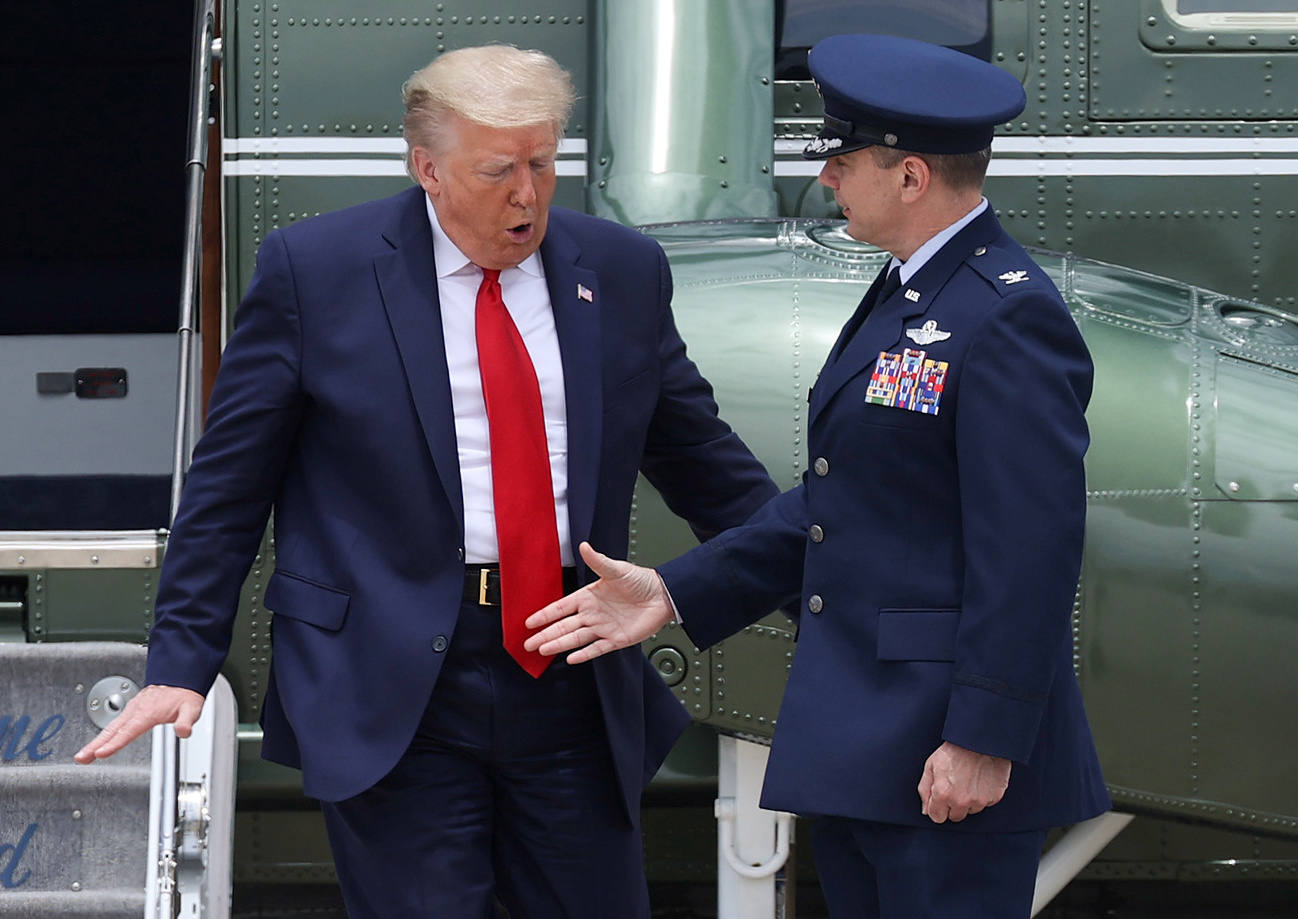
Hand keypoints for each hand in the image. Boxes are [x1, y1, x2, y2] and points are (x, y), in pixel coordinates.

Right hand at [74, 684, 204, 763]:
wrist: (181, 679)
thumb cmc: (184, 695)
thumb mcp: (192, 708)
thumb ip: (186, 721)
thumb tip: (184, 731)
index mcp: (149, 712)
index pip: (129, 730)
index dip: (115, 743)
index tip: (101, 753)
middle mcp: (136, 710)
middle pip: (113, 730)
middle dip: (95, 744)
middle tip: (81, 758)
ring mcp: (132, 709)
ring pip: (110, 727)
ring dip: (95, 741)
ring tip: (83, 756)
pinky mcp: (130, 710)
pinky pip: (114, 724)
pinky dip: (103, 735)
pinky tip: (97, 744)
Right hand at [523, 541, 673, 663]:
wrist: (663, 595)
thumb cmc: (641, 580)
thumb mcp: (617, 569)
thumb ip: (598, 561)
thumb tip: (584, 546)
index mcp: (589, 597)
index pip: (561, 608)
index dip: (545, 615)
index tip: (529, 622)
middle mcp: (593, 614)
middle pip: (563, 626)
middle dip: (545, 634)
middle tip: (528, 644)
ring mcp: (603, 628)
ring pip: (575, 638)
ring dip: (559, 644)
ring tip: (542, 650)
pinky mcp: (616, 639)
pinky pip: (597, 648)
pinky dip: (584, 654)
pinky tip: (571, 658)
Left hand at [917, 740, 1010, 823]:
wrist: (979, 740)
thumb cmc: (953, 751)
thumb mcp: (931, 765)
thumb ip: (925, 790)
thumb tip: (926, 811)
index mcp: (942, 794)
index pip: (937, 817)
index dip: (937, 807)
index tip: (941, 797)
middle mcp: (961, 801)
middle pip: (955, 817)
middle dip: (952, 805)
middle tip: (955, 786)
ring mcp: (979, 801)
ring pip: (971, 811)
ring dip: (968, 801)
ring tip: (968, 780)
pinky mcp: (994, 797)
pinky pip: (985, 804)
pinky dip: (982, 795)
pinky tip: (979, 780)